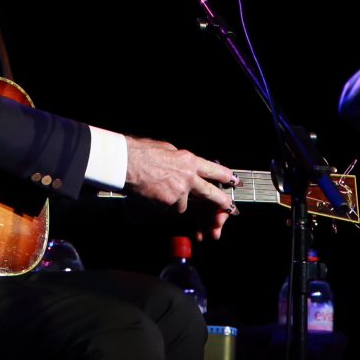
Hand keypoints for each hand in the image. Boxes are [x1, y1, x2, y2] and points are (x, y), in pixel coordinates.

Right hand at [123, 137, 237, 239]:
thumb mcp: (166, 150)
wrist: (126, 163)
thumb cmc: (141, 152)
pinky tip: (151, 196)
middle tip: (230, 207)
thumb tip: (181, 165)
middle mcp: (188, 176)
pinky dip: (162, 206)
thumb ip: (179, 160)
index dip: (225, 176)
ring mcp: (179, 192)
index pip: (213, 170)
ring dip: (175, 201)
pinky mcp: (168, 203)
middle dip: (221, 201)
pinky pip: (168, 209)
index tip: (234, 180)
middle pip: (210, 192)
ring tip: (158, 190)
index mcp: (188, 161)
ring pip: (183, 204)